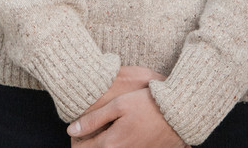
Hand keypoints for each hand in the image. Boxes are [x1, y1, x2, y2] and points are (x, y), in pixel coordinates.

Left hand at [67, 76, 185, 146]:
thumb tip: (71, 130)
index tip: (77, 127)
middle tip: (87, 129)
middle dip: (86, 143)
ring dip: (101, 143)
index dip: (75, 138)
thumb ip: (93, 119)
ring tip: (103, 129)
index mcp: (110, 144)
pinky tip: (120, 131)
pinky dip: (116, 144)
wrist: (177, 114)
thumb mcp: (119, 105)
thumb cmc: (148, 104)